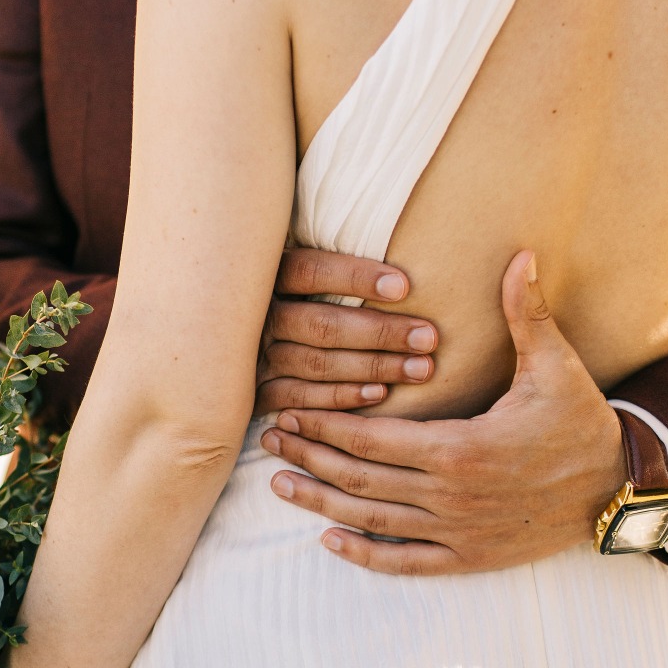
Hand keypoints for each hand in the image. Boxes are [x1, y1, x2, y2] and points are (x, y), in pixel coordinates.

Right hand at [255, 247, 437, 413]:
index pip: (309, 270)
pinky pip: (302, 399)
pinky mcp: (259, 393)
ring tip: (420, 368)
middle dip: (381, 332)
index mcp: (270, 277)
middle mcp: (260, 317)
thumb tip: (403, 268)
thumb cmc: (303, 303)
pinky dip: (342, 397)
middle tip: (428, 337)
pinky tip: (381, 393)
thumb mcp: (306, 278)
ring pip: (318, 363)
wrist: (239, 354)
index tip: (404, 286)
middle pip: (321, 324)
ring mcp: (258, 357)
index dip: (354, 277)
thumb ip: (336, 268)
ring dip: (374, 367)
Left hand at [260, 250, 627, 574]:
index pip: (372, 437)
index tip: (288, 411)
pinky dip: (364, 553)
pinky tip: (328, 539)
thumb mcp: (557, 366)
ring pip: (372, 520)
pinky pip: (406, 562)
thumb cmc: (582, 424)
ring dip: (321, 502)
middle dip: (309, 457)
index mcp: (460, 448)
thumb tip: (520, 254)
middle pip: (360, 478)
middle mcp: (450, 496)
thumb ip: (527, 313)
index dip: (325, 425)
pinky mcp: (470, 558)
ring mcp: (458, 532)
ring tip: (279, 485)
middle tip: (268, 441)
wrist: (619, 491)